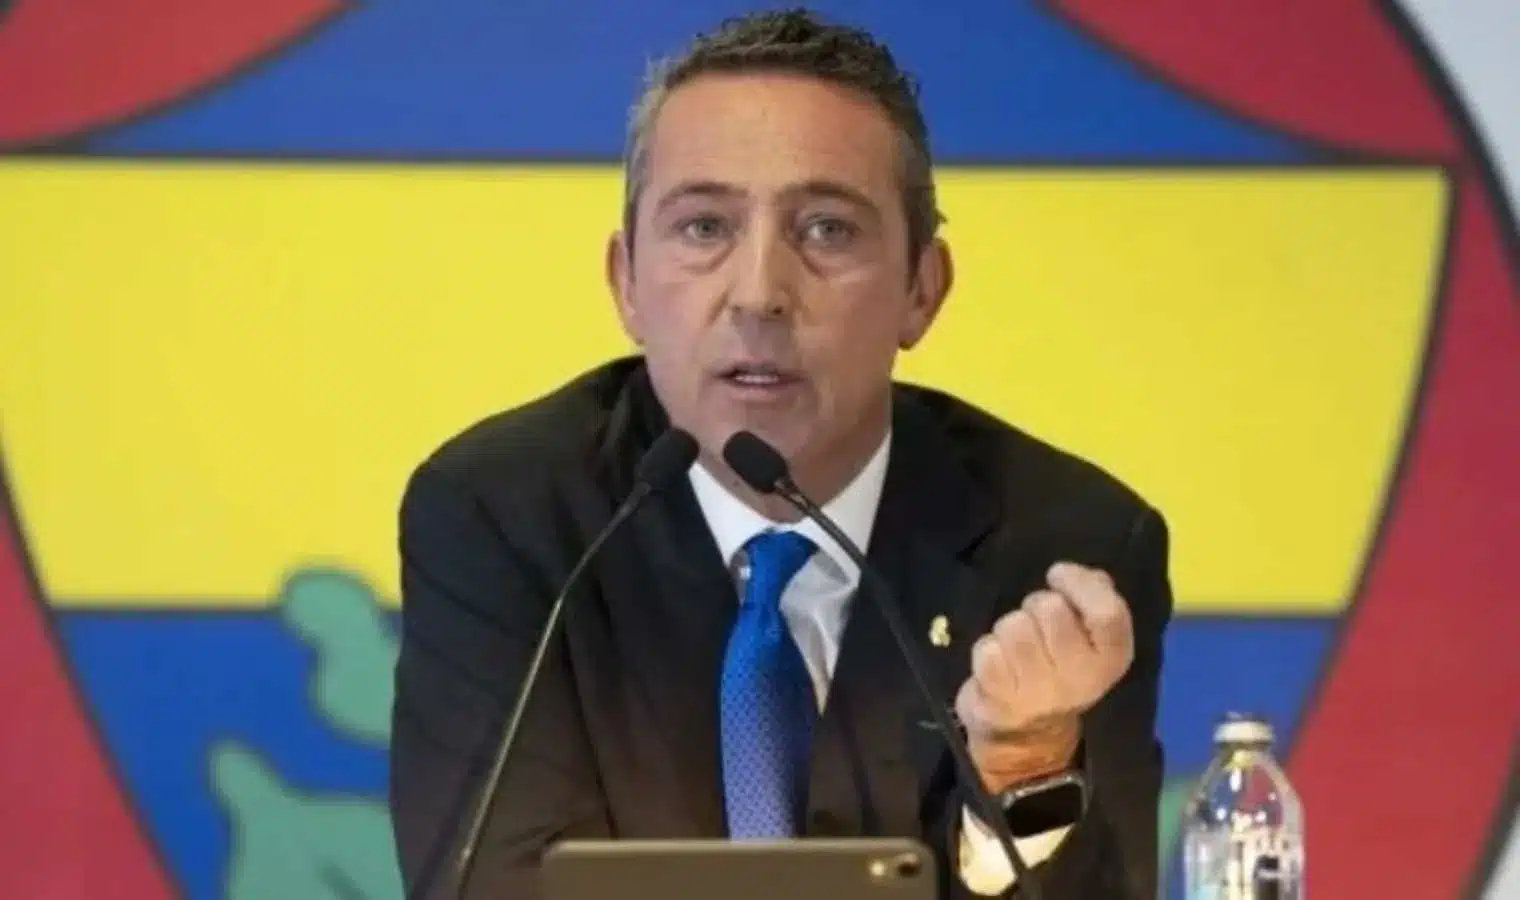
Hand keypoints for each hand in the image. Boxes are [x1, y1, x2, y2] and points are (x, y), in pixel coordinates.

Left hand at [954, 562, 1134, 788]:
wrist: (1026, 735)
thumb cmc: (1056, 670)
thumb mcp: (1087, 641)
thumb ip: (1095, 601)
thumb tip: (1093, 576)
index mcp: (1110, 659)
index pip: (1108, 613)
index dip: (1080, 583)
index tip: (1057, 574)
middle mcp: (1081, 678)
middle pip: (1051, 608)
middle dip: (1036, 605)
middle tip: (1036, 623)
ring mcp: (1040, 692)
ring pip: (1015, 626)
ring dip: (1009, 628)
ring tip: (1015, 648)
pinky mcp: (1002, 699)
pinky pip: (988, 650)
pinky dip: (987, 650)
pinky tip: (998, 666)